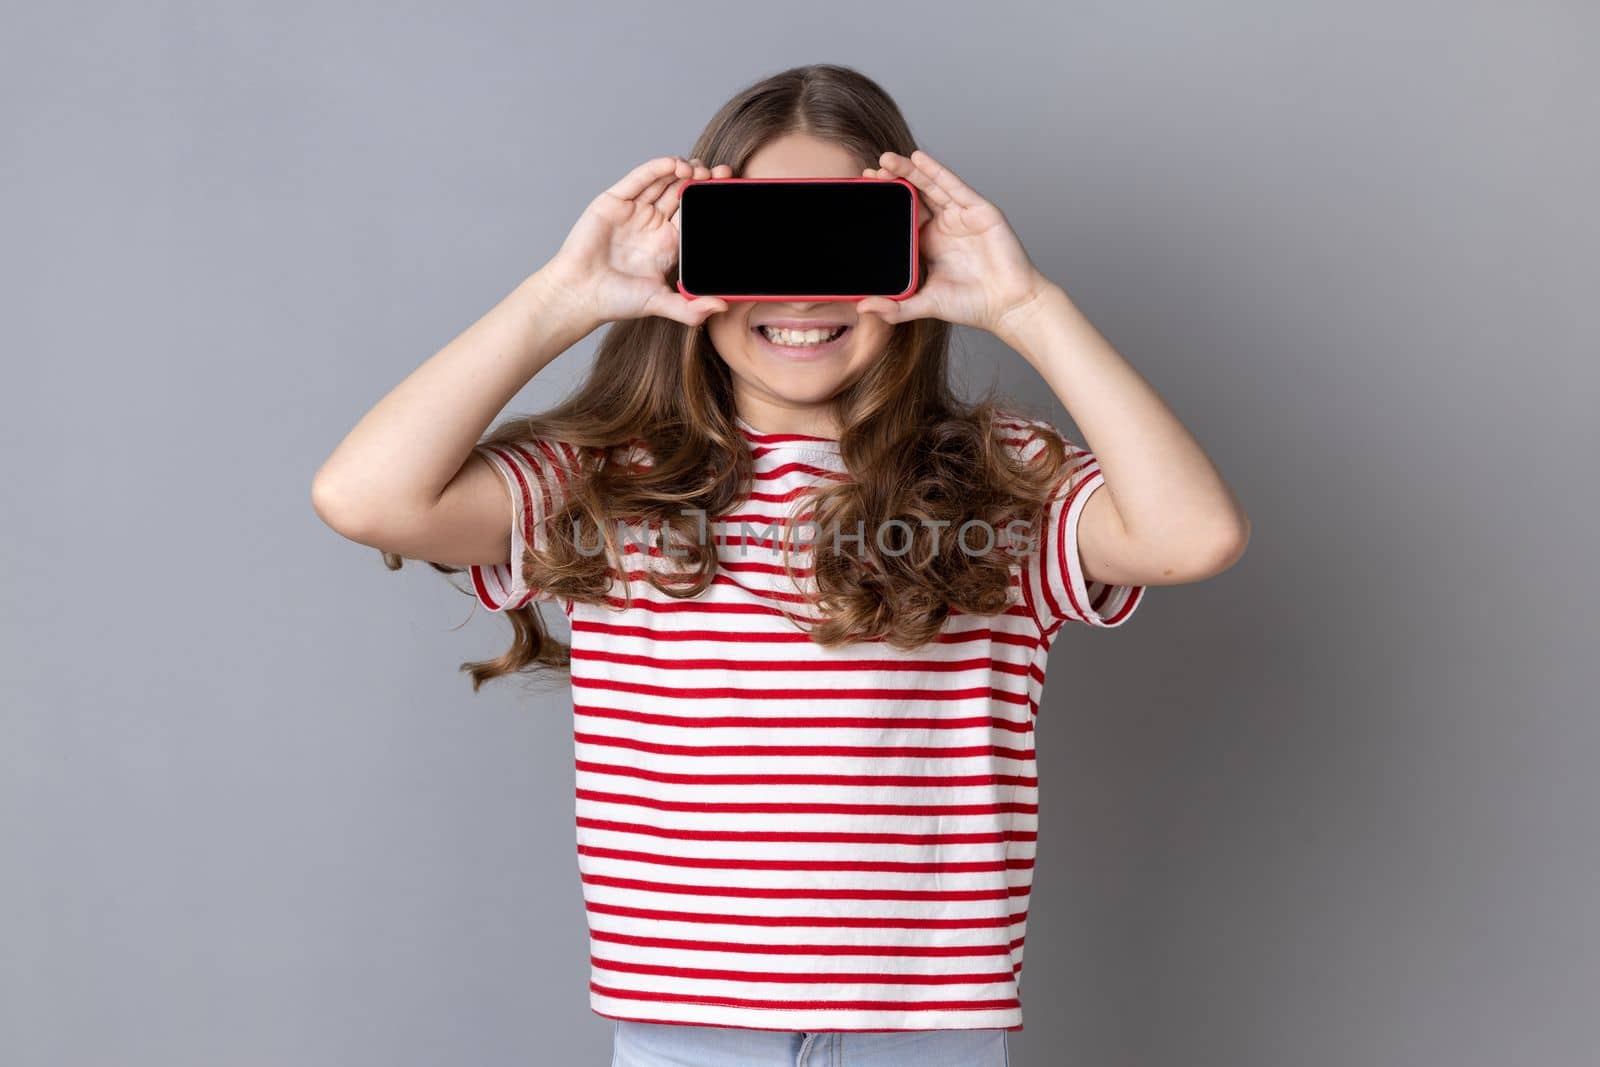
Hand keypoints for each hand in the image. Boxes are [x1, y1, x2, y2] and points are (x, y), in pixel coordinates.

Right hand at [544, 155, 731, 327]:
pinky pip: (639, 179)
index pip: (695, 215)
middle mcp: (653, 224)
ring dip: (683, 171)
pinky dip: (657, 169)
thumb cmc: (615, 300)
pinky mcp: (615, 201)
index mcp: (668, 244)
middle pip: (683, 193)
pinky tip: (674, 164)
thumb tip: (721, 307)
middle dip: (703, 181)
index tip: (728, 192)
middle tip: (721, 175)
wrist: (579, 294)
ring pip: (664, 182)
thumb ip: (690, 308)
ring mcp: (635, 211)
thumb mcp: (660, 303)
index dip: (710, 202)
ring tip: (700, 170)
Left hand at [855, 149, 1050, 336]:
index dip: (885, 203)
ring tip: (886, 158)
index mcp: (929, 244)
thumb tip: (862, 308)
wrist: (1009, 306)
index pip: (902, 216)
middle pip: (914, 196)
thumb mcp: (926, 305)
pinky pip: (954, 186)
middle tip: (869, 172)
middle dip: (892, 182)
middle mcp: (944, 226)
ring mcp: (961, 216)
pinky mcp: (979, 210)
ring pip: (931, 186)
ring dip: (909, 170)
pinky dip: (936, 171)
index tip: (862, 193)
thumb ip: (895, 308)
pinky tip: (918, 158)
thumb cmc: (973, 305)